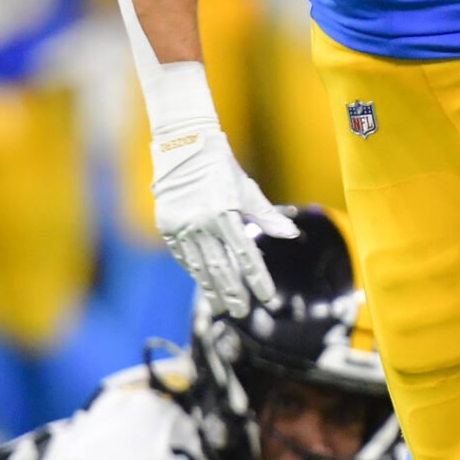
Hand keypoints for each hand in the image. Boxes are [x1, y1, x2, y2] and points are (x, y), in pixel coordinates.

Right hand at [150, 118, 295, 315]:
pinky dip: (195, 272)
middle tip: (242, 312)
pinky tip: (204, 284)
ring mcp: (182, 227)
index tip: (267, 297)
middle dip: (234, 293)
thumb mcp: (246, 189)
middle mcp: (202, 223)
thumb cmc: (221, 167)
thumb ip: (267, 215)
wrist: (183, 147)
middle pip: (221, 268)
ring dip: (212, 290)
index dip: (258, 279)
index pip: (246, 255)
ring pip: (199, 267)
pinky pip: (183, 257)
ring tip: (222, 307)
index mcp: (225, 213)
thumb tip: (291, 233)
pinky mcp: (168, 227)